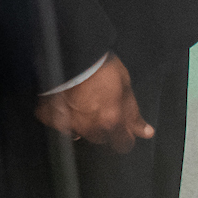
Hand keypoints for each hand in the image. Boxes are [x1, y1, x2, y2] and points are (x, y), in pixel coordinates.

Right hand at [36, 53, 153, 151]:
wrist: (70, 53)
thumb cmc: (102, 67)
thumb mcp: (125, 86)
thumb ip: (133, 113)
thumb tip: (147, 132)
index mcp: (111, 121)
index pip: (124, 144)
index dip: (126, 137)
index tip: (125, 129)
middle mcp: (90, 128)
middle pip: (101, 138)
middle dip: (104, 128)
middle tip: (102, 109)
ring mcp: (69, 123)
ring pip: (81, 133)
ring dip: (85, 124)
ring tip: (83, 104)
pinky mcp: (50, 116)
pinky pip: (58, 124)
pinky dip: (63, 117)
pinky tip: (65, 104)